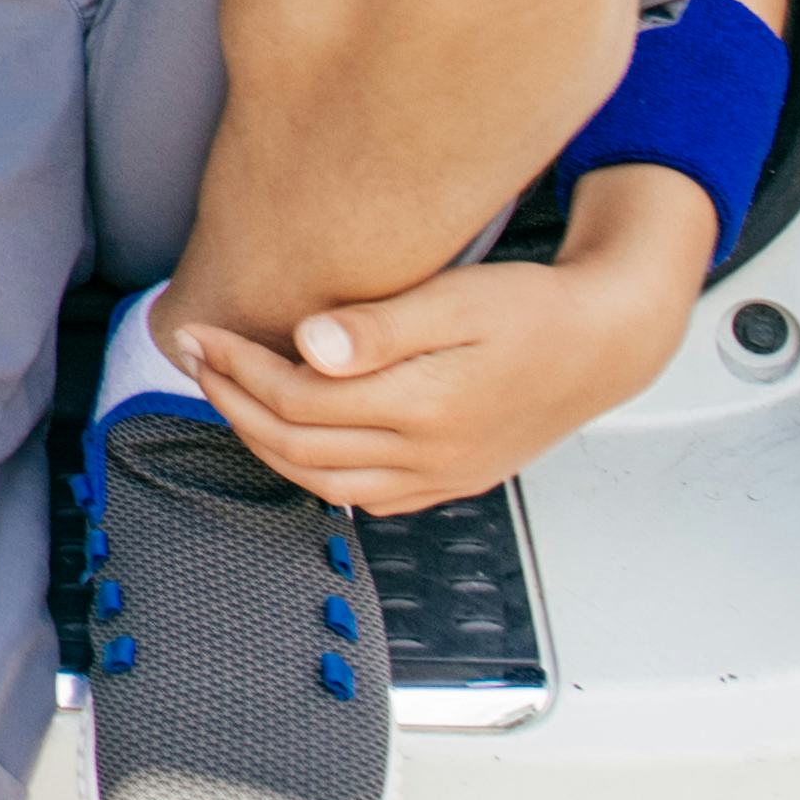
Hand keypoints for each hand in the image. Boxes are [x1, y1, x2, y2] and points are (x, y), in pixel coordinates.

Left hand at [160, 251, 689, 522]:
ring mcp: (442, 478)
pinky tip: (292, 440)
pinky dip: (315, 475)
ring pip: (324, 484)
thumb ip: (379, 327)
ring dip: (263, 443)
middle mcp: (430, 456)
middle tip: (195, 360)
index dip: (239, 369)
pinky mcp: (452, 482)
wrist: (603, 345)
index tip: (202, 335)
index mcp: (425, 407)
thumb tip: (308, 345)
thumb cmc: (534, 310)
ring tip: (227, 396)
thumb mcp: (457, 299)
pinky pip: (366, 499)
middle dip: (233, 404)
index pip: (299, 401)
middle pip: (299, 448)